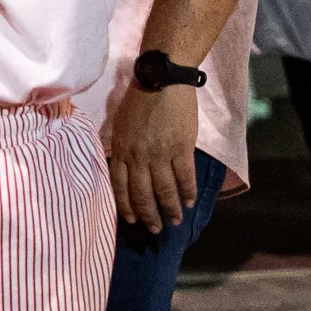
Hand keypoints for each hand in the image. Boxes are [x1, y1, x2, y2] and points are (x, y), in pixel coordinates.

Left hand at [103, 82, 201, 235]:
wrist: (162, 80)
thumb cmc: (139, 99)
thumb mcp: (120, 124)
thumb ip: (120, 148)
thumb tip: (122, 168)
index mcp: (121, 150)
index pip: (119, 186)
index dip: (126, 206)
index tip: (132, 220)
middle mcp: (138, 156)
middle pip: (142, 194)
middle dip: (149, 215)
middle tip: (156, 230)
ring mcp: (160, 154)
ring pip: (165, 190)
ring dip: (171, 208)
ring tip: (176, 220)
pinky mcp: (181, 148)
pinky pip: (185, 176)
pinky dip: (188, 191)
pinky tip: (190, 201)